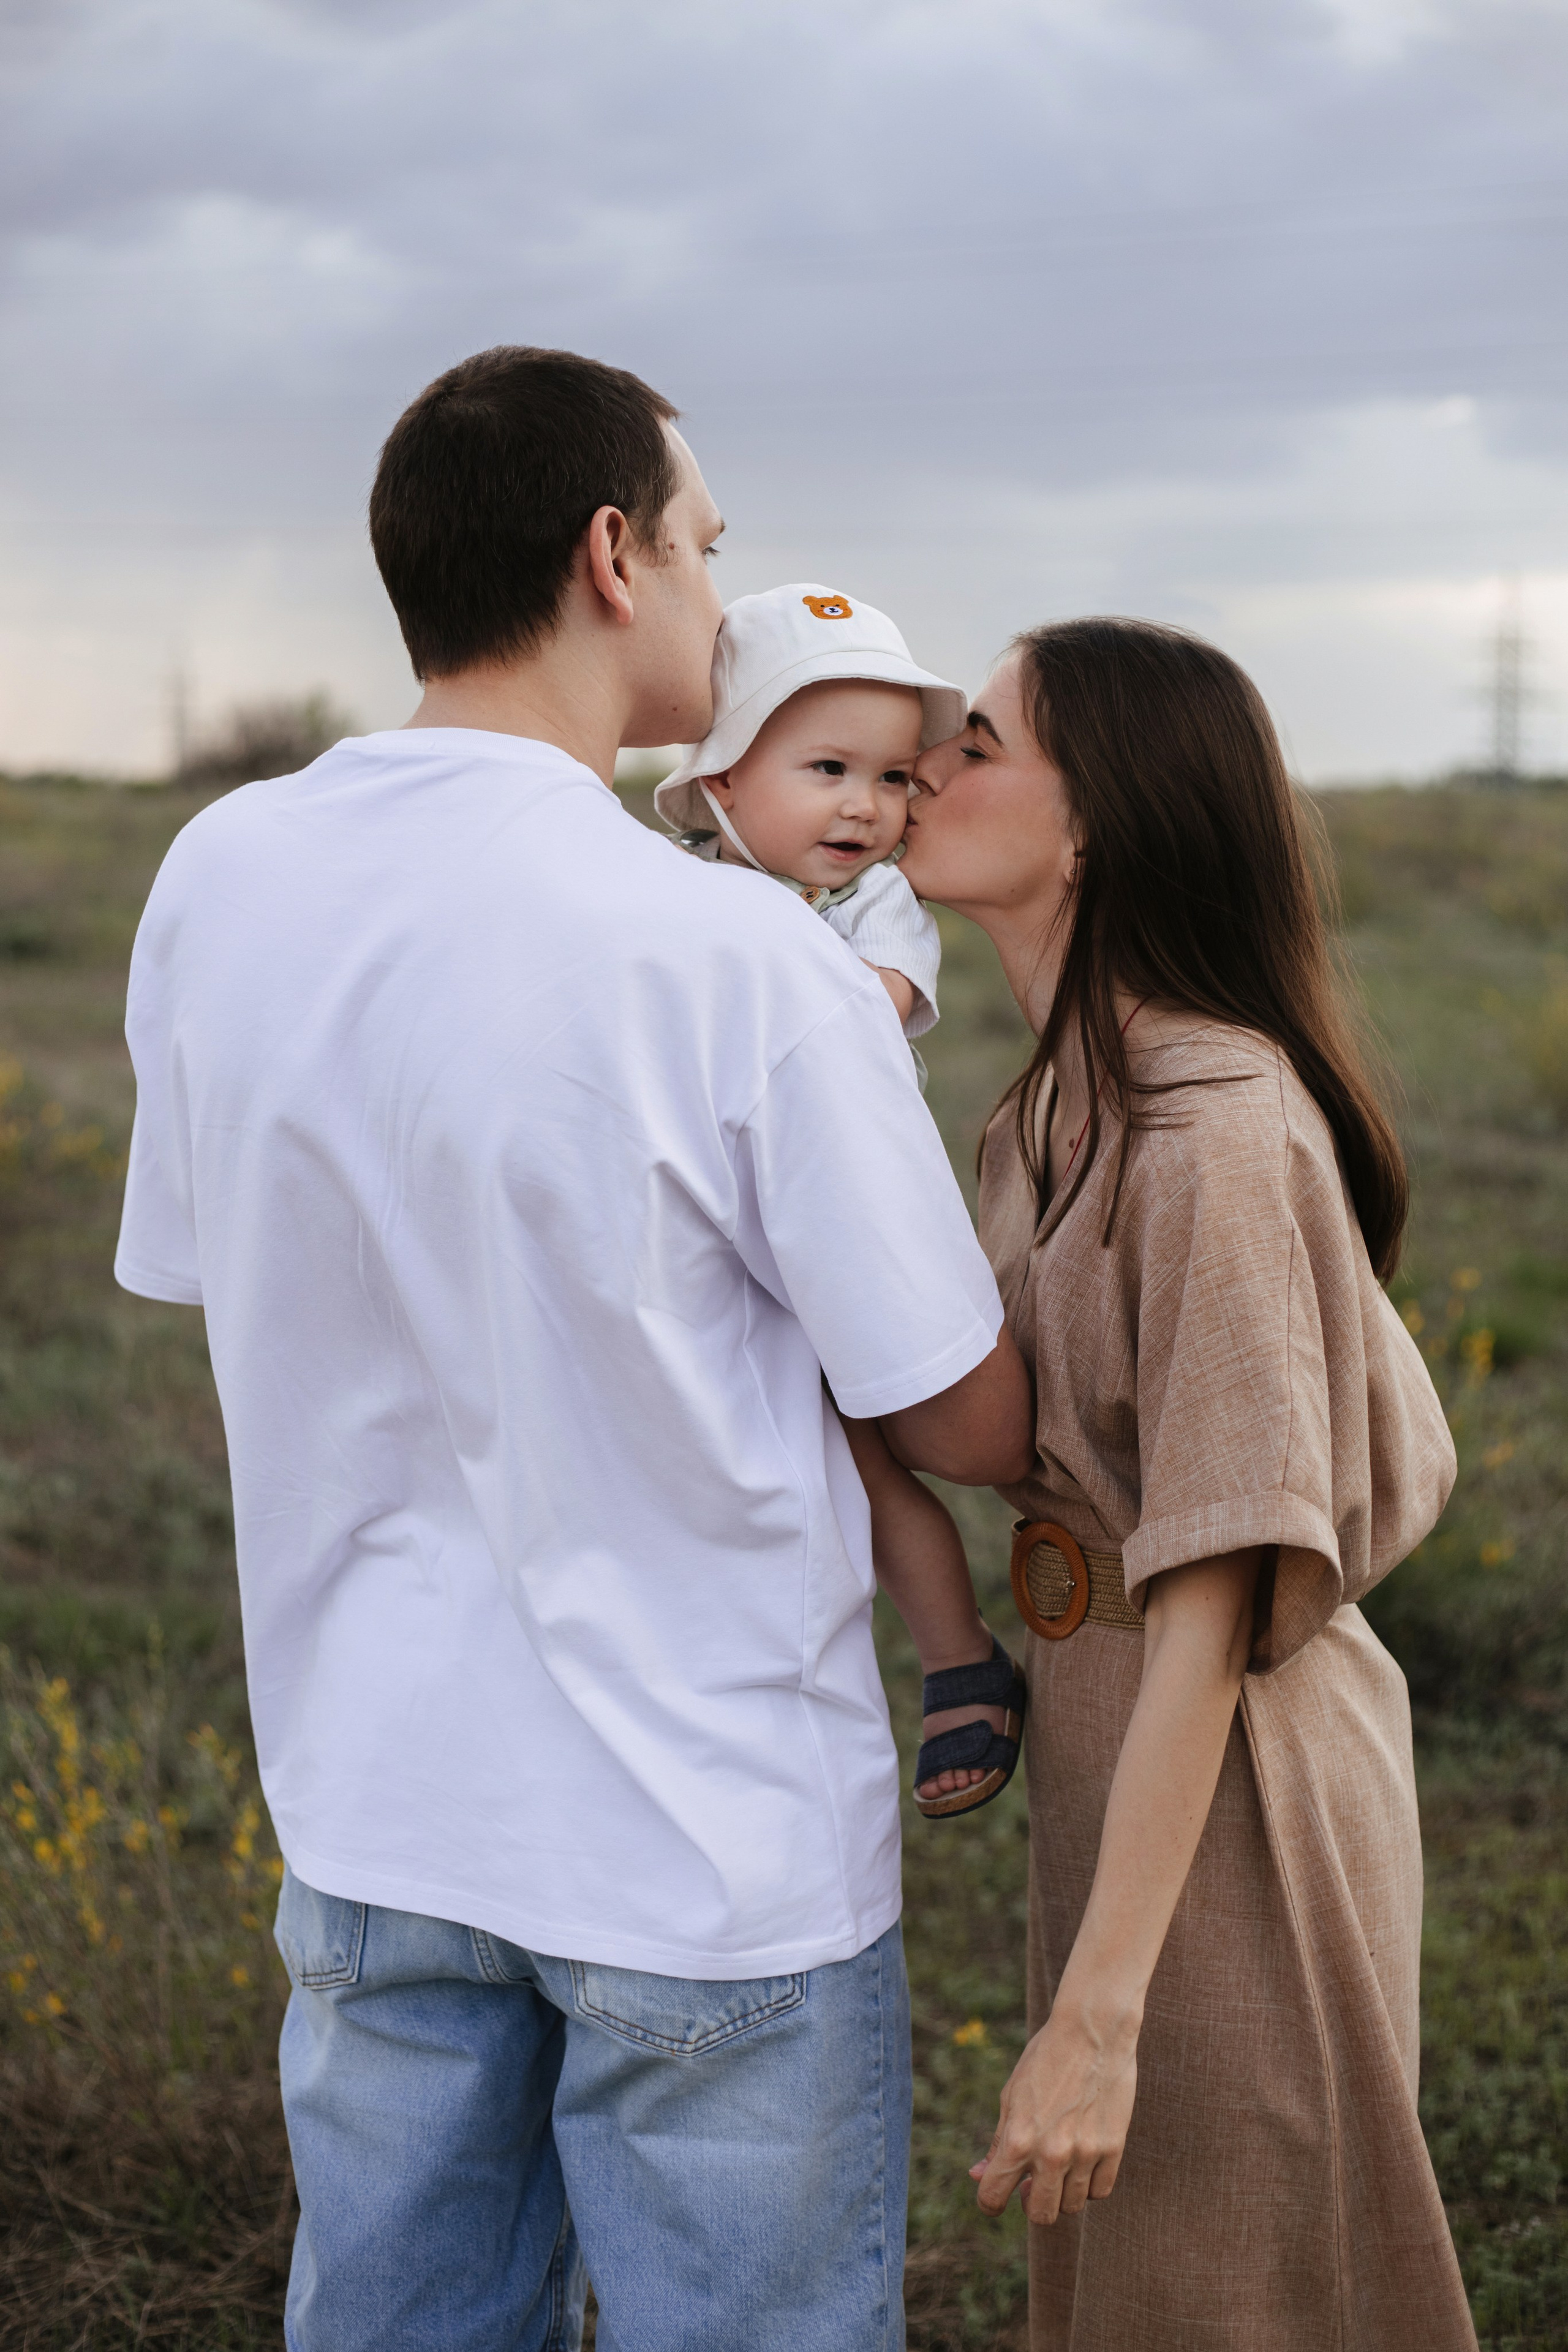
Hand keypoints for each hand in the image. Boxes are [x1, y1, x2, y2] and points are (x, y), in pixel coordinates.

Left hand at [970, 2001, 1137, 2225]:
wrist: (1092, 2031)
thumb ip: (998, 2141)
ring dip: (1062, 2192)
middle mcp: (1052, 2153)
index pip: (993, 2196)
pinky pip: (1100, 2191)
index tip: (996, 2197)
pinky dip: (1089, 2184)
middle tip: (1033, 2185)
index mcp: (1019, 2139)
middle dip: (1032, 2204)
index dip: (990, 2202)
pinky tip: (1083, 2162)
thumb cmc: (1045, 2059)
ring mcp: (1085, 2153)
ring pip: (1072, 2205)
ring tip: (1061, 2164)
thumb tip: (978, 2175)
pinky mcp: (1113, 2147)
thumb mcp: (1011, 2096)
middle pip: (1041, 2215)